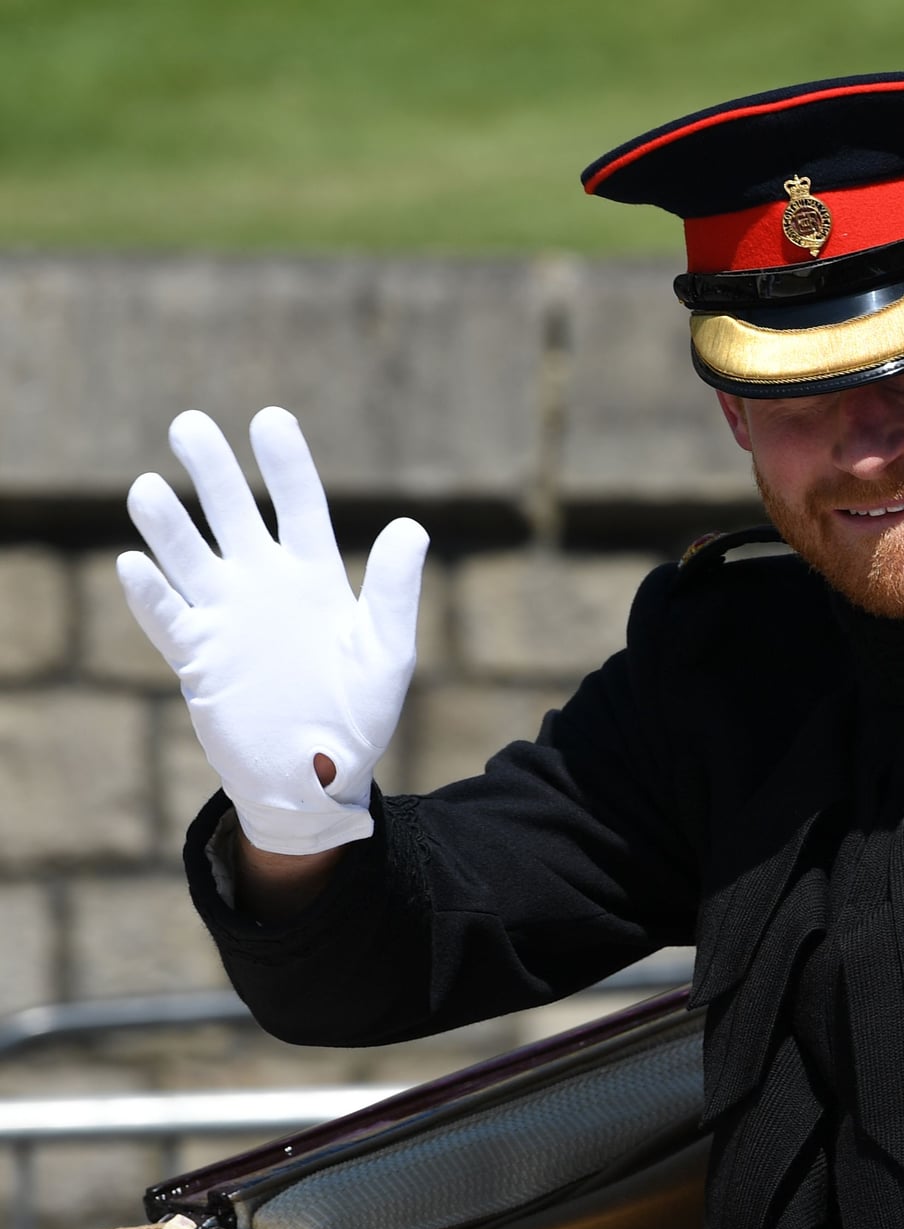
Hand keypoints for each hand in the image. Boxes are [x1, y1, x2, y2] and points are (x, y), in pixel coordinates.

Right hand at [118, 407, 428, 854]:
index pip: (298, 506)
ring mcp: (227, 619)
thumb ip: (396, 590)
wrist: (320, 776)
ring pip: (190, 558)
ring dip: (168, 526)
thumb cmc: (359, 713)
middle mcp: (264, 586)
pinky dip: (150, 596)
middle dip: (212, 471)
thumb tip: (410, 525)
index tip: (269, 418)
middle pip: (232, 514)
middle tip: (189, 423)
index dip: (284, 464)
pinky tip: (134, 565)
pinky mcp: (199, 658)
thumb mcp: (387, 651)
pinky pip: (168, 619)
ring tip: (149, 486)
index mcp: (315, 577)